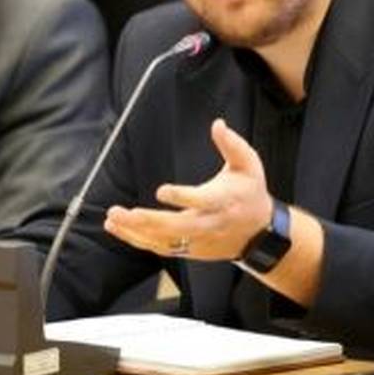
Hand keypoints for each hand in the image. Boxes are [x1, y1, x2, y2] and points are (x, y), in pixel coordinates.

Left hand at [104, 118, 271, 260]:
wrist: (261, 234)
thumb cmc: (250, 192)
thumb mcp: (249, 165)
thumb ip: (232, 144)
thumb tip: (217, 124)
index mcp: (223, 200)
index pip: (202, 201)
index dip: (182, 198)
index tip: (160, 191)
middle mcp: (209, 223)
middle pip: (175, 227)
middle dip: (146, 221)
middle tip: (120, 212)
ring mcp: (199, 240)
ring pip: (164, 241)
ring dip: (136, 232)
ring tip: (112, 219)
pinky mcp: (191, 250)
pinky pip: (162, 248)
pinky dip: (139, 240)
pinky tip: (120, 229)